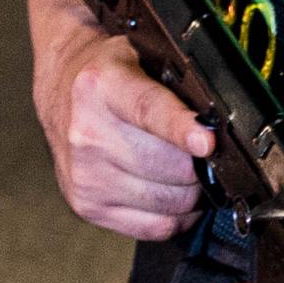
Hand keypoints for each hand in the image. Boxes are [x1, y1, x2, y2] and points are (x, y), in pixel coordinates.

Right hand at [36, 20, 209, 239]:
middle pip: (171, 166)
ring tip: (187, 170)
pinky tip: (171, 192)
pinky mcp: (87, 205)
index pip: (148, 111)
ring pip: (170, 202)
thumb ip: (177, 82)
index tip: (207, 142)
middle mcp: (86, 133)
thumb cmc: (109, 76)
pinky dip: (177, 216)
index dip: (182, 129)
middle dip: (201, 163)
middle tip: (205, 152)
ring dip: (191, 191)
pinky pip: (156, 227)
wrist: (61, 92)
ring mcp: (85, 175)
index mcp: (101, 86)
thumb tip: (222, 121)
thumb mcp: (140, 55)